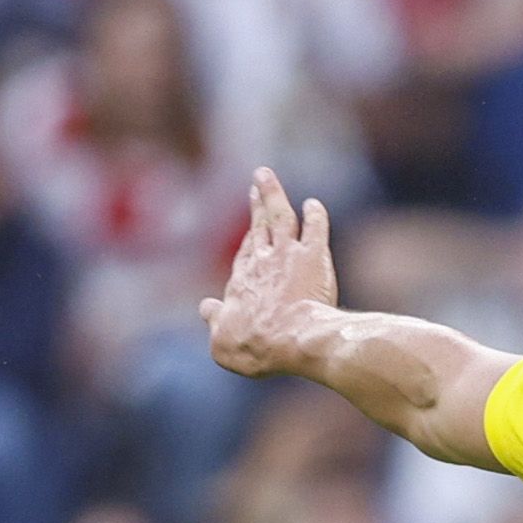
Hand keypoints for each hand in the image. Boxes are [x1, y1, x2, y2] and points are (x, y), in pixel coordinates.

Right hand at [201, 168, 337, 378]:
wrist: (291, 340)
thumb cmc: (256, 347)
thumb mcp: (222, 341)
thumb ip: (215, 322)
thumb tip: (207, 308)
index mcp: (241, 281)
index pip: (246, 253)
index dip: (250, 239)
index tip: (253, 229)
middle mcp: (262, 261)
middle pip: (260, 226)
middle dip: (258, 203)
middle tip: (257, 182)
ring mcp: (287, 255)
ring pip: (280, 216)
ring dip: (273, 193)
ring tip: (267, 175)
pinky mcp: (313, 257)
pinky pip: (315, 229)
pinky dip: (315, 214)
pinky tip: (314, 204)